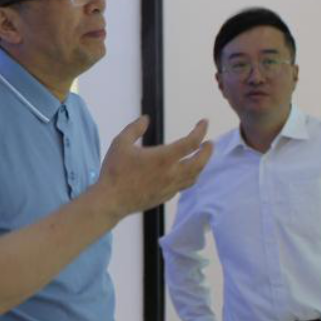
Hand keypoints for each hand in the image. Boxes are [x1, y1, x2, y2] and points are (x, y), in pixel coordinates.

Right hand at [95, 116, 212, 219]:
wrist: (111, 201)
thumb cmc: (114, 171)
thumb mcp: (120, 143)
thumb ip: (134, 129)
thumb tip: (145, 118)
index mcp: (164, 158)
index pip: (191, 142)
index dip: (200, 131)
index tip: (204, 122)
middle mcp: (171, 173)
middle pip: (199, 163)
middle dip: (207, 151)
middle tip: (210, 143)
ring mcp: (169, 187)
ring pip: (194, 177)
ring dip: (200, 165)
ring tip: (199, 157)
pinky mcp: (165, 197)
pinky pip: (182, 186)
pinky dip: (188, 177)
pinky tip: (183, 173)